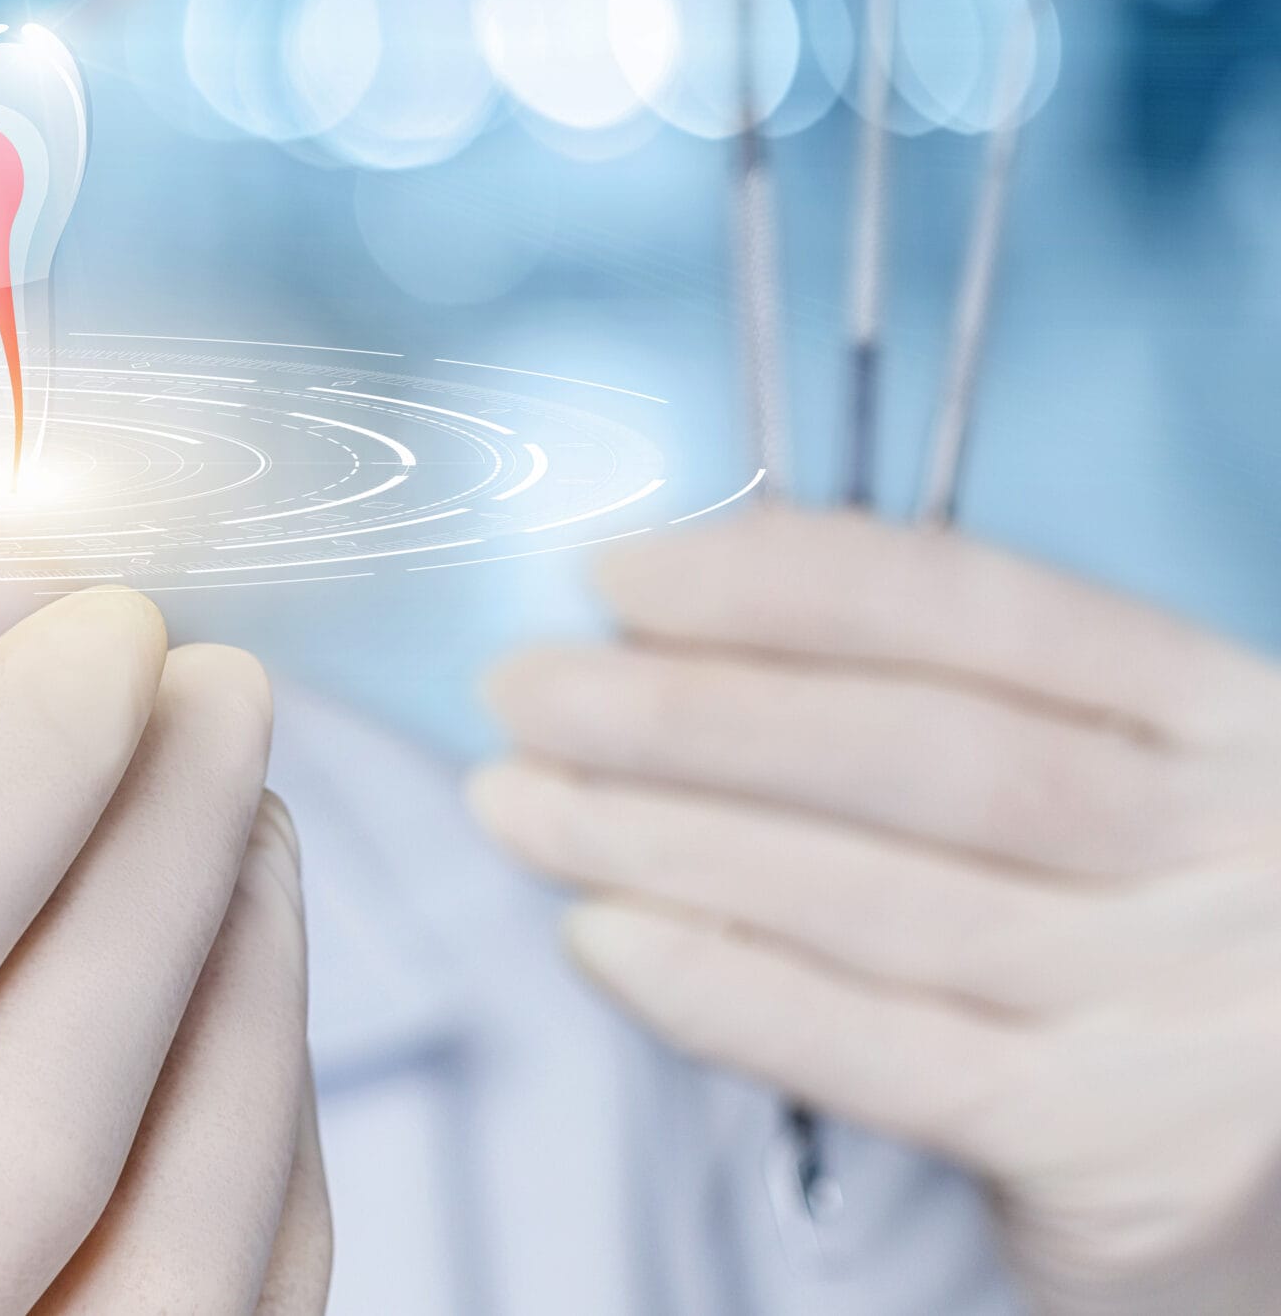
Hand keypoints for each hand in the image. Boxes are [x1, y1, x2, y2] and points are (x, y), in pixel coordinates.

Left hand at [473, 508, 1280, 1315]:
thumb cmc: (1146, 949)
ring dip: (667, 842)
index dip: (782, 580)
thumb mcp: (1118, 805)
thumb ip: (955, 718)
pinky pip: (887, 1057)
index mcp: (1227, 719)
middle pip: (924, 752)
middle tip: (520, 693)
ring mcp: (1196, 1009)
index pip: (983, 607)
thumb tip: (664, 645)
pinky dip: (728, 989)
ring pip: (885, 899)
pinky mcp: (1129, 1155)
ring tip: (520, 806)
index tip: (615, 573)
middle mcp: (1234, 851)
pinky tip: (603, 938)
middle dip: (692, 713)